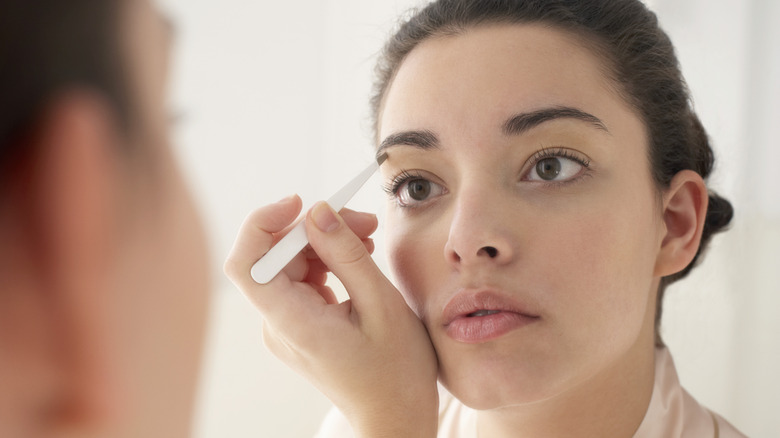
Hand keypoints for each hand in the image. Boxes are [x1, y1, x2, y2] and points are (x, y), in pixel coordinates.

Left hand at [224, 195, 438, 437]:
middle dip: (314, 229)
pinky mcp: (301, 326)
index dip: (263, 224)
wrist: (396, 419)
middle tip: (364, 220)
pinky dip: (328, 263)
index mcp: (292, 323)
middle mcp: (279, 325)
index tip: (302, 203)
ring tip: (369, 237)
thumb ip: (346, 255)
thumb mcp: (381, 305)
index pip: (246, 264)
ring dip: (326, 243)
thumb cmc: (396, 373)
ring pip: (291, 265)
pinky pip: (303, 281)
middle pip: (274, 257)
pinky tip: (359, 258)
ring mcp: (287, 327)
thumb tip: (319, 211)